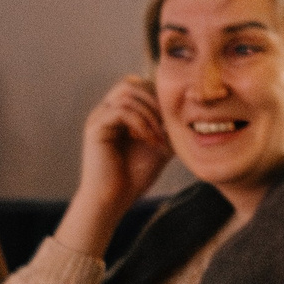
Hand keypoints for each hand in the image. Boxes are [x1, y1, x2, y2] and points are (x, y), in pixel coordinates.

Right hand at [54, 75, 172, 256]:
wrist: (113, 201)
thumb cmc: (133, 178)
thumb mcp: (158, 148)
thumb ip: (167, 129)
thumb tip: (188, 115)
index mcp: (118, 114)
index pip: (137, 86)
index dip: (157, 97)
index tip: (171, 121)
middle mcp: (106, 112)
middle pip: (129, 82)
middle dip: (154, 100)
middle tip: (166, 123)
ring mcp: (99, 118)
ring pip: (125, 92)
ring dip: (148, 112)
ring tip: (159, 135)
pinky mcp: (95, 128)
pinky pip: (120, 110)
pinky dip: (140, 122)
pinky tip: (149, 140)